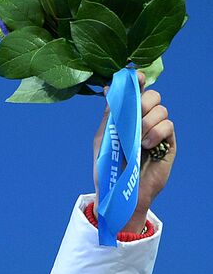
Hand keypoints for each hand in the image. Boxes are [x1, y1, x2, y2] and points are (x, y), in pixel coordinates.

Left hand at [93, 70, 176, 232]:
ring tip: (138, 141)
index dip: (138, 81)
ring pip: (161, 109)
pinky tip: (147, 146)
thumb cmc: (108, 170)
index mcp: (127, 117)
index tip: (137, 78)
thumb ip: (109, 115)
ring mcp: (156, 132)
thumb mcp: (104, 140)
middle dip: (143, 103)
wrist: (119, 195)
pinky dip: (157, 132)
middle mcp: (143, 121)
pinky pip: (168, 125)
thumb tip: (110, 88)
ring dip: (148, 121)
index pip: (137, 92)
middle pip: (153, 96)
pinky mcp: (167, 143)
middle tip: (134, 118)